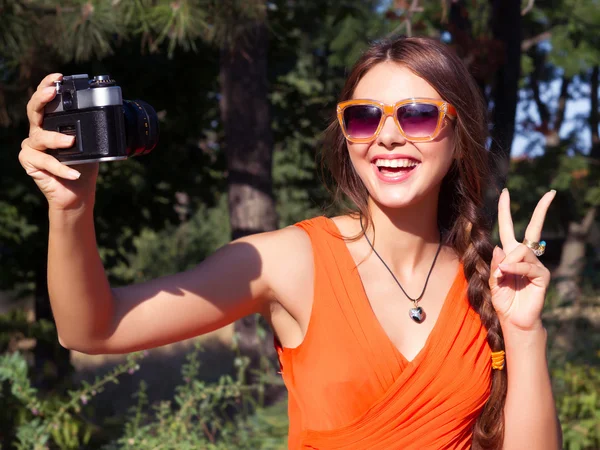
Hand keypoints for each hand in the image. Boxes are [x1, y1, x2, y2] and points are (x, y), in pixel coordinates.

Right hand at [18, 73, 98, 211]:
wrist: (77, 194)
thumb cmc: (84, 167)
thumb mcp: (93, 145)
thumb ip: (94, 129)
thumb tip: (116, 114)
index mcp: (52, 124)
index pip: (47, 100)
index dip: (48, 85)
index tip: (58, 76)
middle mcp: (39, 131)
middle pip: (34, 110)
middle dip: (41, 98)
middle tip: (51, 92)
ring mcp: (32, 146)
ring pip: (40, 137)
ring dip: (56, 139)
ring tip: (71, 141)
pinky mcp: (29, 162)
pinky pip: (45, 162)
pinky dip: (61, 168)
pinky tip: (74, 172)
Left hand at [489, 188, 555, 332]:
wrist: (513, 320)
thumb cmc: (502, 301)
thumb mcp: (492, 280)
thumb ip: (494, 264)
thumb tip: (500, 247)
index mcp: (509, 254)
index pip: (508, 227)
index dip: (506, 210)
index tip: (505, 192)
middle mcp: (524, 256)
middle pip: (533, 228)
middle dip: (541, 210)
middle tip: (550, 193)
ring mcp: (536, 264)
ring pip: (521, 250)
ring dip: (508, 262)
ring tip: (503, 275)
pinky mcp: (542, 275)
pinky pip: (527, 265)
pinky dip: (515, 269)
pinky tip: (509, 275)